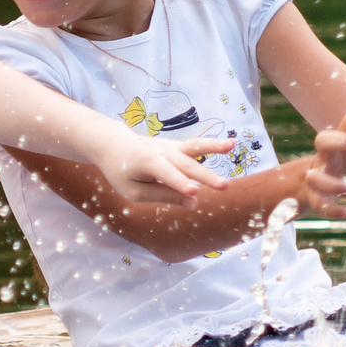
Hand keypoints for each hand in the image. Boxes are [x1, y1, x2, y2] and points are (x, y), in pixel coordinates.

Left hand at [101, 135, 227, 204]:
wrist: (114, 145)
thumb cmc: (123, 172)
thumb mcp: (134, 191)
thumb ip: (162, 196)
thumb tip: (193, 201)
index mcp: (146, 162)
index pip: (166, 175)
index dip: (179, 184)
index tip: (194, 193)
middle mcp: (161, 151)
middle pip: (186, 165)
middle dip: (205, 176)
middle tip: (224, 186)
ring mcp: (171, 147)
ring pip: (193, 148)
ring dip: (213, 148)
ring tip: (230, 146)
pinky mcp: (178, 147)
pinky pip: (196, 145)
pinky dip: (212, 145)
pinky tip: (231, 145)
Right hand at [298, 102, 345, 219]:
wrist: (313, 185)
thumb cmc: (345, 161)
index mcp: (338, 141)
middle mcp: (324, 157)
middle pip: (322, 140)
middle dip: (342, 142)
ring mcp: (317, 177)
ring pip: (317, 178)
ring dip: (335, 184)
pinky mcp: (316, 199)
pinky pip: (321, 206)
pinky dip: (334, 211)